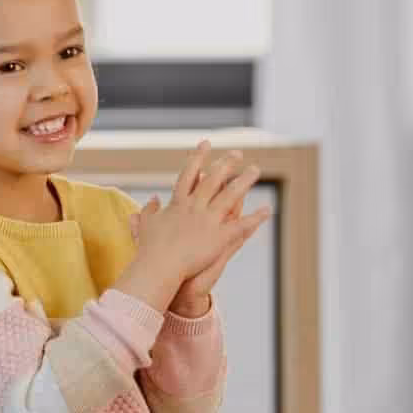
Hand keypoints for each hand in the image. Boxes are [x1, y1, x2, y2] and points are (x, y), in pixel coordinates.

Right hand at [131, 140, 271, 283]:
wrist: (157, 268)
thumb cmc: (149, 250)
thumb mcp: (146, 226)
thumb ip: (150, 210)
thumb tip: (154, 198)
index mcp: (178, 203)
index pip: (189, 174)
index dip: (198, 157)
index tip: (206, 144)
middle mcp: (194, 207)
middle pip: (213, 180)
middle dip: (225, 164)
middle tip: (237, 153)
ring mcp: (208, 221)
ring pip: (230, 196)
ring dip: (244, 181)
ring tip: (255, 169)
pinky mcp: (219, 238)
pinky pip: (241, 225)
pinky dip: (255, 218)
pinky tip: (267, 210)